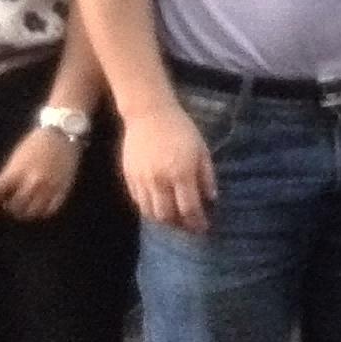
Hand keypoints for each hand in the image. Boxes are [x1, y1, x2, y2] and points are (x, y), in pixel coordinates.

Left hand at [0, 126, 79, 222]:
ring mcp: (49, 186)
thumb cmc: (35, 143)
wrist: (61, 134)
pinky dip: (42, 211)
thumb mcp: (17, 158)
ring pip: (32, 211)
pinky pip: (50, 209)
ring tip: (24, 207)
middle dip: (9, 207)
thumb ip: (9, 176)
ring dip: (25, 212)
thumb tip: (0, 194)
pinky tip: (39, 206)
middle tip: (9, 204)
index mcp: (17, 172)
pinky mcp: (62, 189)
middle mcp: (33, 181)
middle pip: (14, 206)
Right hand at [121, 106, 215, 233]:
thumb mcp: (202, 150)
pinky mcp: (129, 177)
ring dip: (163, 220)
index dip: (197, 222)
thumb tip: (211, 199)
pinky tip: (159, 207)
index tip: (203, 228)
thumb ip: (207, 176)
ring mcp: (142, 179)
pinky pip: (138, 201)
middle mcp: (160, 180)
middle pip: (167, 216)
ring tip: (174, 219)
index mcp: (181, 173)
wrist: (149, 113)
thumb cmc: (182, 129)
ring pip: (150, 212)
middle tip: (188, 226)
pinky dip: (149, 209)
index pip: (189, 208)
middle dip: (179, 226)